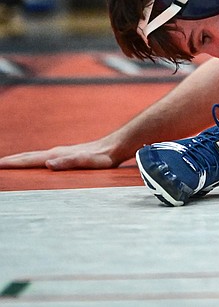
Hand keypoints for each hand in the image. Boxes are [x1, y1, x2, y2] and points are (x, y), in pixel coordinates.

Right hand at [0, 138, 125, 169]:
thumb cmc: (104, 157)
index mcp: (57, 155)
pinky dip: (35, 159)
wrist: (116, 146)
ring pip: (36, 156)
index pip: (30, 160)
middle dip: (13, 160)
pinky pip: (46, 157)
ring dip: (22, 159)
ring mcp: (63, 153)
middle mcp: (57, 152)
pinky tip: (38, 162)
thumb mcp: (87, 162)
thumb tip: (48, 164)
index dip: (14, 163)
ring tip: (11, 162)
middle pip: (30, 156)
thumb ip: (68, 162)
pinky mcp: (69, 154)